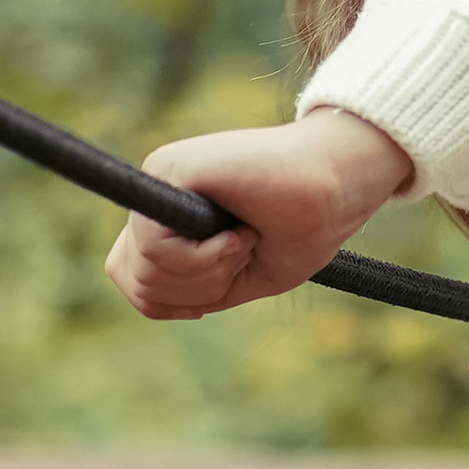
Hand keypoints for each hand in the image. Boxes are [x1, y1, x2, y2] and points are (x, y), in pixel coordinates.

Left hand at [105, 110, 413, 321]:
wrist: (338, 186)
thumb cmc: (299, 228)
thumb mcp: (234, 278)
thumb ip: (184, 285)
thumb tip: (136, 288)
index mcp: (172, 221)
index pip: (130, 278)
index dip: (176, 299)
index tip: (225, 282)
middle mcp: (159, 197)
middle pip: (133, 280)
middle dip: (195, 289)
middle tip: (242, 255)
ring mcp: (160, 180)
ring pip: (144, 267)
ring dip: (206, 272)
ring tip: (244, 239)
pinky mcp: (168, 170)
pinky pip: (155, 246)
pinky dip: (203, 258)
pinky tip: (238, 233)